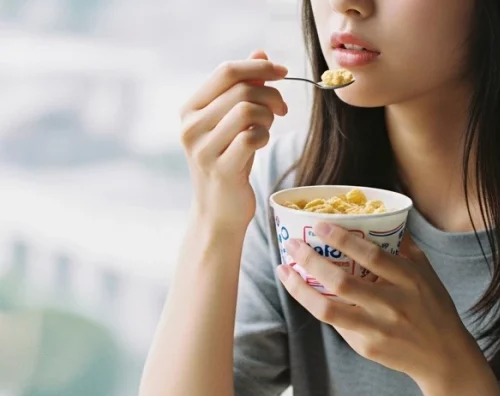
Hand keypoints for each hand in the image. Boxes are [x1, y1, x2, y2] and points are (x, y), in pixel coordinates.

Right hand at [179, 50, 288, 232]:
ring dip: (268, 116)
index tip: (283, 72)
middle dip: (271, 95)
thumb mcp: (232, 123)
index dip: (259, 66)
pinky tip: (262, 143)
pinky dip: (265, 136)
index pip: (226, 71)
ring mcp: (203, 149)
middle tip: (282, 110)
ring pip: (248, 110)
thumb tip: (260, 52)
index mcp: (190, 109)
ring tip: (269, 128)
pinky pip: (252, 137)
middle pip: (241, 90)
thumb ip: (243, 89)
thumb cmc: (229, 163)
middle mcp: (190, 126)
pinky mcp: (221, 169)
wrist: (218, 212)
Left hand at [276, 222, 485, 388]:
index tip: (321, 225)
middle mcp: (393, 304)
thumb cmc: (434, 307)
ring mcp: (378, 329)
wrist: (443, 357)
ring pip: (329, 310)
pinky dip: (318, 305)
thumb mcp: (427, 272)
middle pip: (343, 283)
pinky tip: (305, 291)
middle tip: (292, 245)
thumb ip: (405, 246)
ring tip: (284, 270)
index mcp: (410, 280)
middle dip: (312, 261)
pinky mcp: (367, 347)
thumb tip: (383, 217)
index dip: (343, 239)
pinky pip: (336, 324)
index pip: (372, 256)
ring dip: (300, 289)